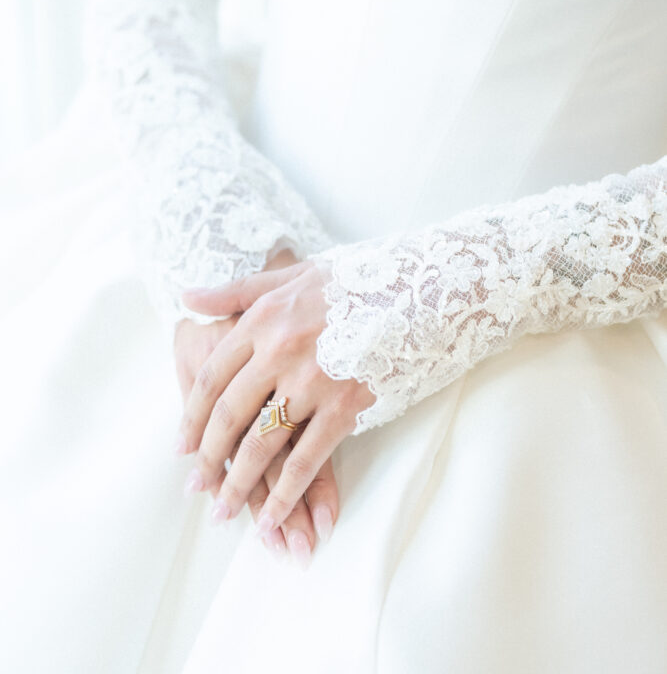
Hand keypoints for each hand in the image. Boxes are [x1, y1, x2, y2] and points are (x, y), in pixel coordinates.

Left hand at [178, 256, 375, 546]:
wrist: (419, 286)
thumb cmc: (353, 279)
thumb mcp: (291, 275)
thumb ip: (235, 291)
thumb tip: (186, 296)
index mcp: (263, 319)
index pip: (212, 376)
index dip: (193, 416)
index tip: (181, 446)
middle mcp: (279, 351)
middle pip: (230, 414)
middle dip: (208, 458)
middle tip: (194, 489)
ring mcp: (312, 381)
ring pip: (261, 443)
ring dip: (238, 484)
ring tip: (224, 513)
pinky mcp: (345, 406)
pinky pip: (306, 459)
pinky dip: (286, 494)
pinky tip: (272, 516)